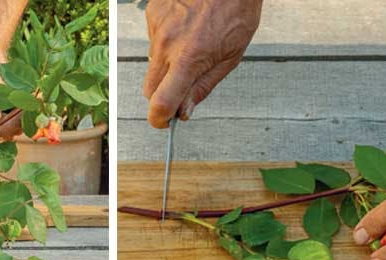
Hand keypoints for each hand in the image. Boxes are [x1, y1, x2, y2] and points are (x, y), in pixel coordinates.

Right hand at [143, 0, 262, 127]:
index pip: (160, 103)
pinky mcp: (152, 14)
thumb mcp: (230, 56)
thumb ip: (203, 86)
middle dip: (163, 96)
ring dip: (167, 66)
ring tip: (191, 46)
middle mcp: (167, 45)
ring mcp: (156, 28)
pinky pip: (153, 40)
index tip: (166, 121)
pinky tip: (184, 29)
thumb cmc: (236, 11)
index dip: (160, 119)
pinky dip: (166, 42)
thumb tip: (185, 110)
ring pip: (153, 64)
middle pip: (150, 89)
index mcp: (189, 59)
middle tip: (182, 88)